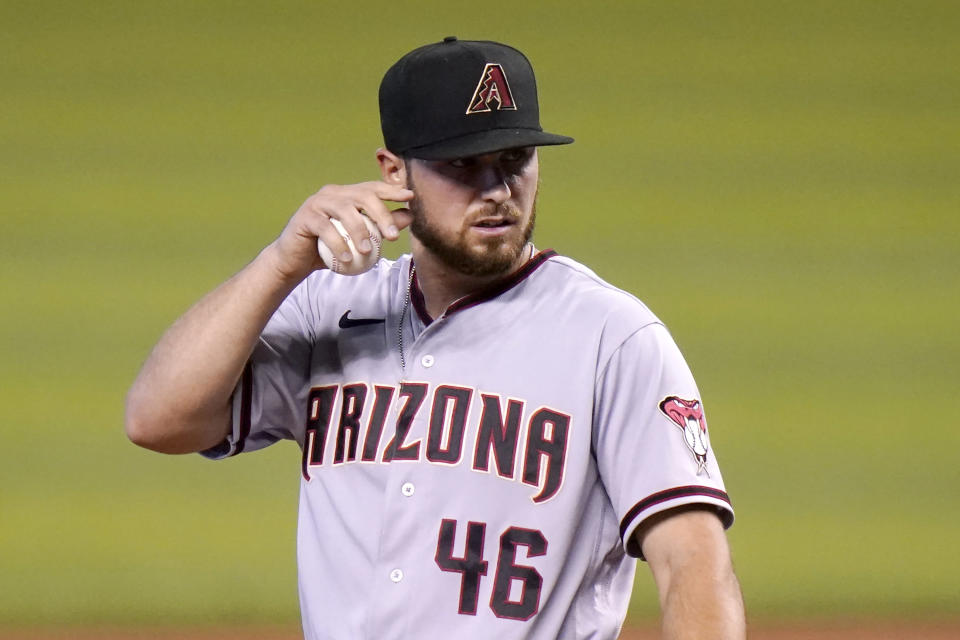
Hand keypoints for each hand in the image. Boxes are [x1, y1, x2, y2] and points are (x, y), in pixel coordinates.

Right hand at [267, 181, 413, 282]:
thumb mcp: (360, 240)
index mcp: (346, 194)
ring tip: (368, 250)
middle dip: (381, 214)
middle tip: (393, 236)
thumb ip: (382, 227)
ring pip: (344, 210)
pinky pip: (325, 229)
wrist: (295, 260)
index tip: (409, 196)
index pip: (372, 188)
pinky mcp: (305, 217)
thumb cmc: (329, 250)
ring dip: (360, 230)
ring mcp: (317, 203)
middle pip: (362, 196)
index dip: (391, 190)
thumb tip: (409, 216)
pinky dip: (339, 244)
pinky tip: (347, 259)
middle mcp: (332, 194)